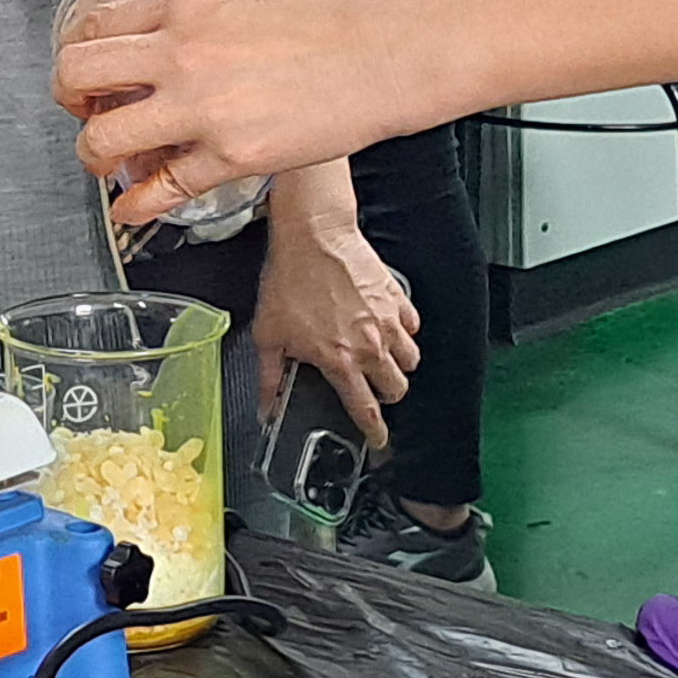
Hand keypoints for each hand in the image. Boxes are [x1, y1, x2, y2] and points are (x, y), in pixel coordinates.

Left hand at [57, 0, 411, 228]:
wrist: (385, 50)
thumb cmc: (331, 24)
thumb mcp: (245, 0)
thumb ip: (196, 24)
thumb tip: (166, 49)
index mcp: (184, 6)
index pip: (95, 28)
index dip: (82, 59)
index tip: (90, 79)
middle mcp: (180, 54)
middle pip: (77, 75)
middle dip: (71, 103)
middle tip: (87, 117)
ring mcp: (202, 107)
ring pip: (103, 139)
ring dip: (95, 156)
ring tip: (110, 163)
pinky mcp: (230, 156)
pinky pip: (160, 189)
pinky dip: (136, 205)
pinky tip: (134, 207)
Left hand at [254, 191, 416, 444]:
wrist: (313, 236)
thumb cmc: (289, 280)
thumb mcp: (268, 334)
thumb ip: (269, 378)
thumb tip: (266, 408)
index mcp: (340, 361)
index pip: (366, 410)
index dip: (374, 432)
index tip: (378, 441)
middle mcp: (370, 346)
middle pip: (397, 389)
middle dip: (386, 396)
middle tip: (373, 390)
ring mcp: (388, 322)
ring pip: (410, 360)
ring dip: (398, 366)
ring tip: (381, 359)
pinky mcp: (397, 298)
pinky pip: (412, 327)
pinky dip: (403, 333)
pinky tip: (386, 327)